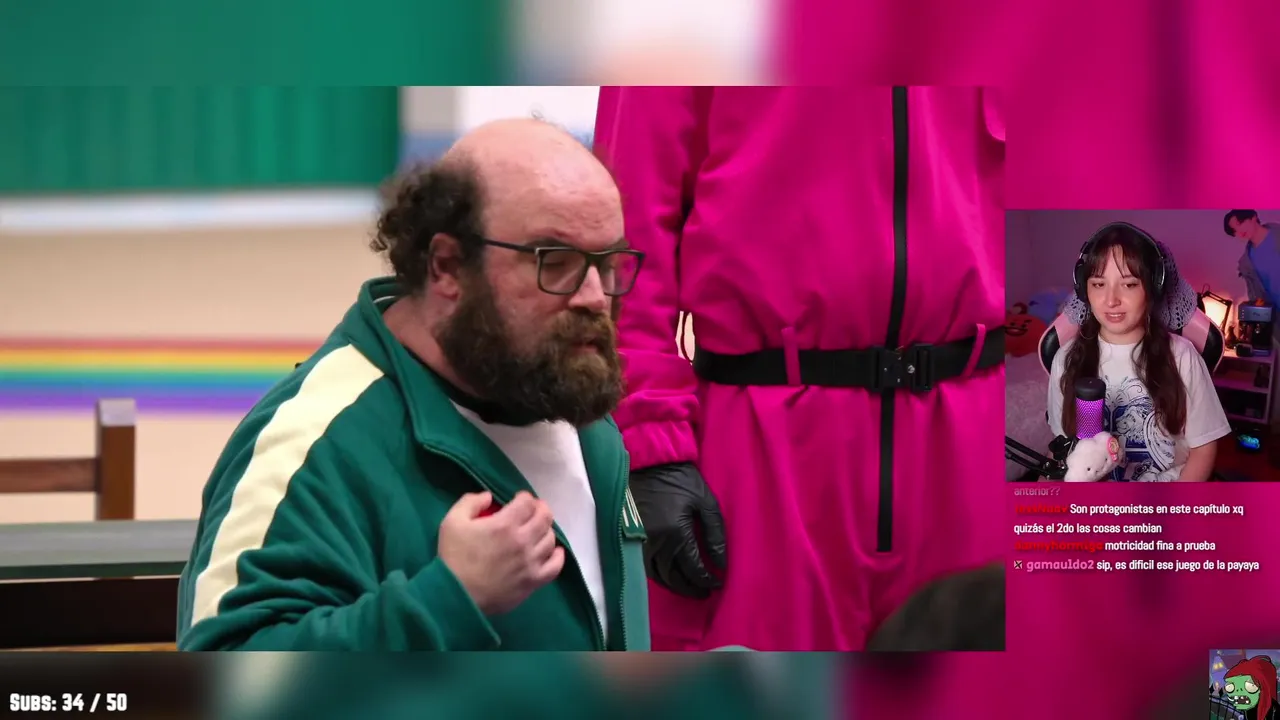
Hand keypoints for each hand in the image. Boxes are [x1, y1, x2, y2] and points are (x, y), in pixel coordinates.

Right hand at [438, 491, 563, 614]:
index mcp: (505, 524)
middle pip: (544, 518)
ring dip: (546, 530)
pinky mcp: (534, 581)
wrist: (457, 596)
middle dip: (540, 509)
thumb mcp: (452, 521)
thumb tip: (488, 496)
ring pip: (550, 539)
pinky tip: (554, 552)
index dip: (525, 497)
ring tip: (537, 531)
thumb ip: (470, 502)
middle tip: (532, 511)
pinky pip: (555, 566)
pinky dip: (558, 556)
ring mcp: (531, 562)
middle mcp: (523, 541)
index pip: (527, 502)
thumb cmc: (454, 558)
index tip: (519, 500)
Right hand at [629, 463, 726, 598]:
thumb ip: (715, 534)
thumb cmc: (682, 479)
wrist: (650, 462)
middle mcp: (655, 543)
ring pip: (658, 576)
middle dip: (691, 588)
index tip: (718, 583)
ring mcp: (641, 542)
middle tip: (705, 592)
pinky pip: (645, 566)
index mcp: (675, 533)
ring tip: (690, 588)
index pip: (693, 568)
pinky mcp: (632, 537)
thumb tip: (721, 563)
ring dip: (674, 586)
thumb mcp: (706, 502)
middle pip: (674, 577)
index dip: (707, 580)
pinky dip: (659, 576)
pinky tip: (670, 576)